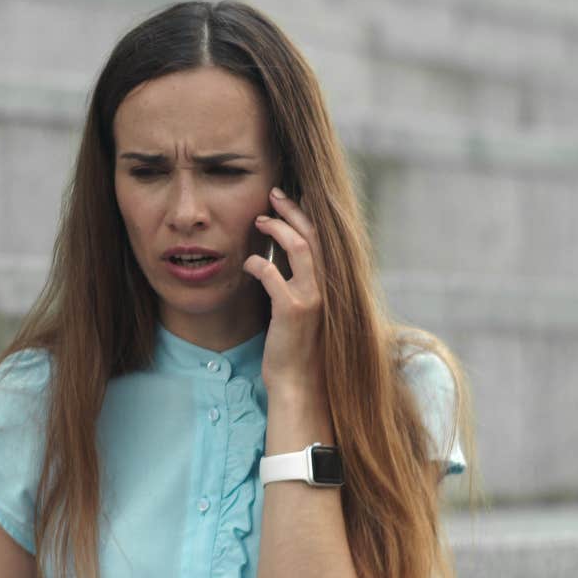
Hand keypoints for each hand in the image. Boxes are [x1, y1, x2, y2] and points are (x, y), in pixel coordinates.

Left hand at [242, 187, 326, 398]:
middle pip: (312, 234)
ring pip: (298, 247)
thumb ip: (300, 284)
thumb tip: (283, 259)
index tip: (289, 198)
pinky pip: (272, 274)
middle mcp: (327, 287)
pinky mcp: (292, 310)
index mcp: (330, 285)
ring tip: (259, 220)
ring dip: (276, 228)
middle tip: (272, 194)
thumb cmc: (296, 348)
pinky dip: (258, 263)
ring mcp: (312, 298)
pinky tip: (247, 263)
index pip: (322, 239)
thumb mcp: (304, 311)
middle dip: (291, 210)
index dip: (306, 215)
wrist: (299, 383)